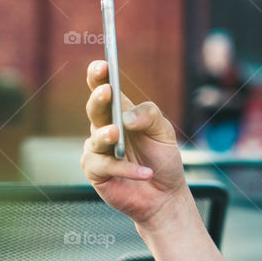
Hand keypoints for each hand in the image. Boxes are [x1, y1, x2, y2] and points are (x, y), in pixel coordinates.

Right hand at [81, 60, 189, 227]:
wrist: (165, 195)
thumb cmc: (162, 159)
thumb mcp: (164, 132)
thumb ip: (149, 116)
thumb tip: (127, 117)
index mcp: (119, 113)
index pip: (103, 88)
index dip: (98, 76)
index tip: (102, 66)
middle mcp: (104, 128)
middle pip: (95, 110)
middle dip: (98, 99)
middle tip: (106, 92)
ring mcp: (97, 151)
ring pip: (95, 139)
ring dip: (106, 135)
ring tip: (117, 134)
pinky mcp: (96, 173)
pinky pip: (105, 167)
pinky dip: (126, 169)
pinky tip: (144, 173)